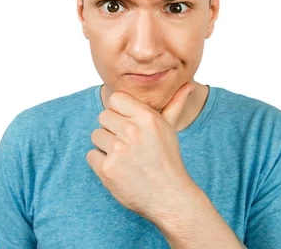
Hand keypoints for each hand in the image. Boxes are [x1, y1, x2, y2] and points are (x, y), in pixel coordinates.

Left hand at [86, 82, 196, 221]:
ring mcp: (118, 150)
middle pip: (103, 116)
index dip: (120, 111)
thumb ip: (174, 104)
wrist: (168, 195)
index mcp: (147, 117)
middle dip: (112, 129)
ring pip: (96, 135)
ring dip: (105, 146)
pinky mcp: (107, 169)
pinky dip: (100, 163)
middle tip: (128, 144)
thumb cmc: (168, 159)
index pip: (115, 99)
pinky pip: (91, 155)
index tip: (128, 123)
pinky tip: (118, 168)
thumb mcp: (170, 128)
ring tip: (124, 156)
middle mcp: (132, 131)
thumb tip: (189, 84)